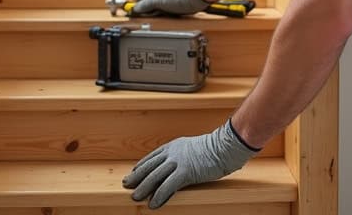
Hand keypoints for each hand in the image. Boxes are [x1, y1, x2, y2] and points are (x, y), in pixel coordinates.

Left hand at [123, 120, 258, 208]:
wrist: (225, 147)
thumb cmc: (214, 149)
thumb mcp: (193, 148)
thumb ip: (183, 155)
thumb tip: (177, 165)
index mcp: (174, 146)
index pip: (152, 156)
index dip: (141, 165)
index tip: (133, 172)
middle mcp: (172, 153)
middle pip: (149, 166)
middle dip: (137, 176)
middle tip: (126, 184)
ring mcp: (178, 162)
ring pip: (155, 176)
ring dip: (143, 187)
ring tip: (135, 197)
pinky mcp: (185, 172)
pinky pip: (168, 186)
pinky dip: (159, 196)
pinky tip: (153, 204)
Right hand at [132, 0, 208, 15]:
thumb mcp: (158, 0)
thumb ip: (145, 4)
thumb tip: (136, 8)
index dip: (138, 1)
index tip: (134, 9)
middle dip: (148, 7)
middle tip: (145, 14)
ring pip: (159, 3)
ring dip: (157, 10)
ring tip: (158, 14)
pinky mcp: (178, 1)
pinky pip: (167, 7)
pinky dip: (164, 12)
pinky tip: (166, 15)